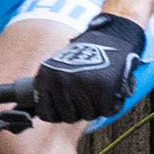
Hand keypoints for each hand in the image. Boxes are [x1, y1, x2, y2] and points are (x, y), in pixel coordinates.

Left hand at [25, 13, 146, 123]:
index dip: (60, 114)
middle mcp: (60, 81)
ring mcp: (81, 84)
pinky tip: (114, 94)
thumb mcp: (59, 68)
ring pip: (88, 115)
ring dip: (97, 107)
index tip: (69, 107)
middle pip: (69, 117)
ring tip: (101, 92)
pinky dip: (114, 105)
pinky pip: (107, 111)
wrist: (111, 36)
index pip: (45, 114)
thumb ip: (51, 89)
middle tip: (89, 98)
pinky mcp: (102, 86)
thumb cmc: (86, 56)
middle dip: (80, 111)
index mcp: (45, 77)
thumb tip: (39, 116)